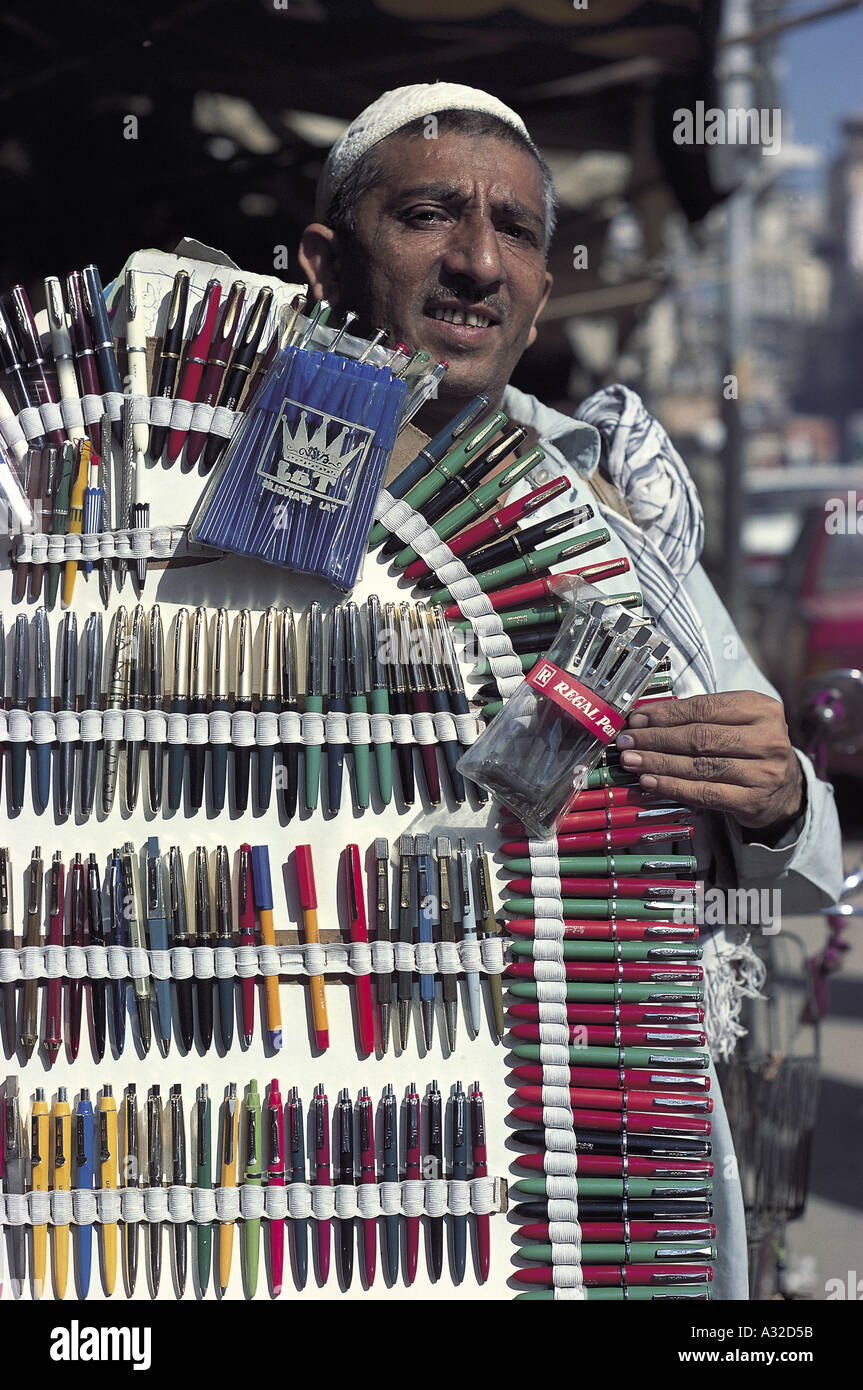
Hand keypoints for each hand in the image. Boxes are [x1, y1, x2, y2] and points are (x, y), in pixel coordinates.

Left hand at [617, 692, 804, 830]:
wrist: (784, 787)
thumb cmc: (749, 746)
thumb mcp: (736, 721)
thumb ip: (699, 716)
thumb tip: (645, 718)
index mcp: (762, 708)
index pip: (705, 708)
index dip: (666, 713)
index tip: (637, 718)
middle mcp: (768, 739)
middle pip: (700, 737)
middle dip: (656, 739)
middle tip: (627, 740)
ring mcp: (764, 772)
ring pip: (699, 766)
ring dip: (658, 763)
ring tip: (631, 760)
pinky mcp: (753, 801)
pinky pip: (704, 793)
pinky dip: (672, 786)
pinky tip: (650, 781)